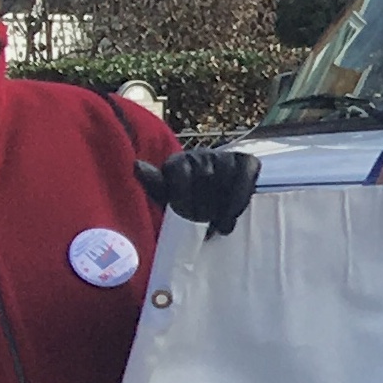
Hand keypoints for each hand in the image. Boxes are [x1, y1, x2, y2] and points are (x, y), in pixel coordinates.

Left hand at [135, 147, 259, 237]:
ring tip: (221, 227)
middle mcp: (200, 155)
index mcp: (177, 163)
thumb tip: (136, 164)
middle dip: (206, 205)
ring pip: (227, 175)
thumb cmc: (188, 205)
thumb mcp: (166, 200)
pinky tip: (233, 215)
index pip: (179, 170)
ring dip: (225, 205)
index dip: (183, 195)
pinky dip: (241, 195)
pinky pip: (246, 172)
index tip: (185, 215)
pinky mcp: (245, 161)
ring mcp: (224, 156)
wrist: (217, 205)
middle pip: (205, 175)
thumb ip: (154, 184)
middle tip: (204, 227)